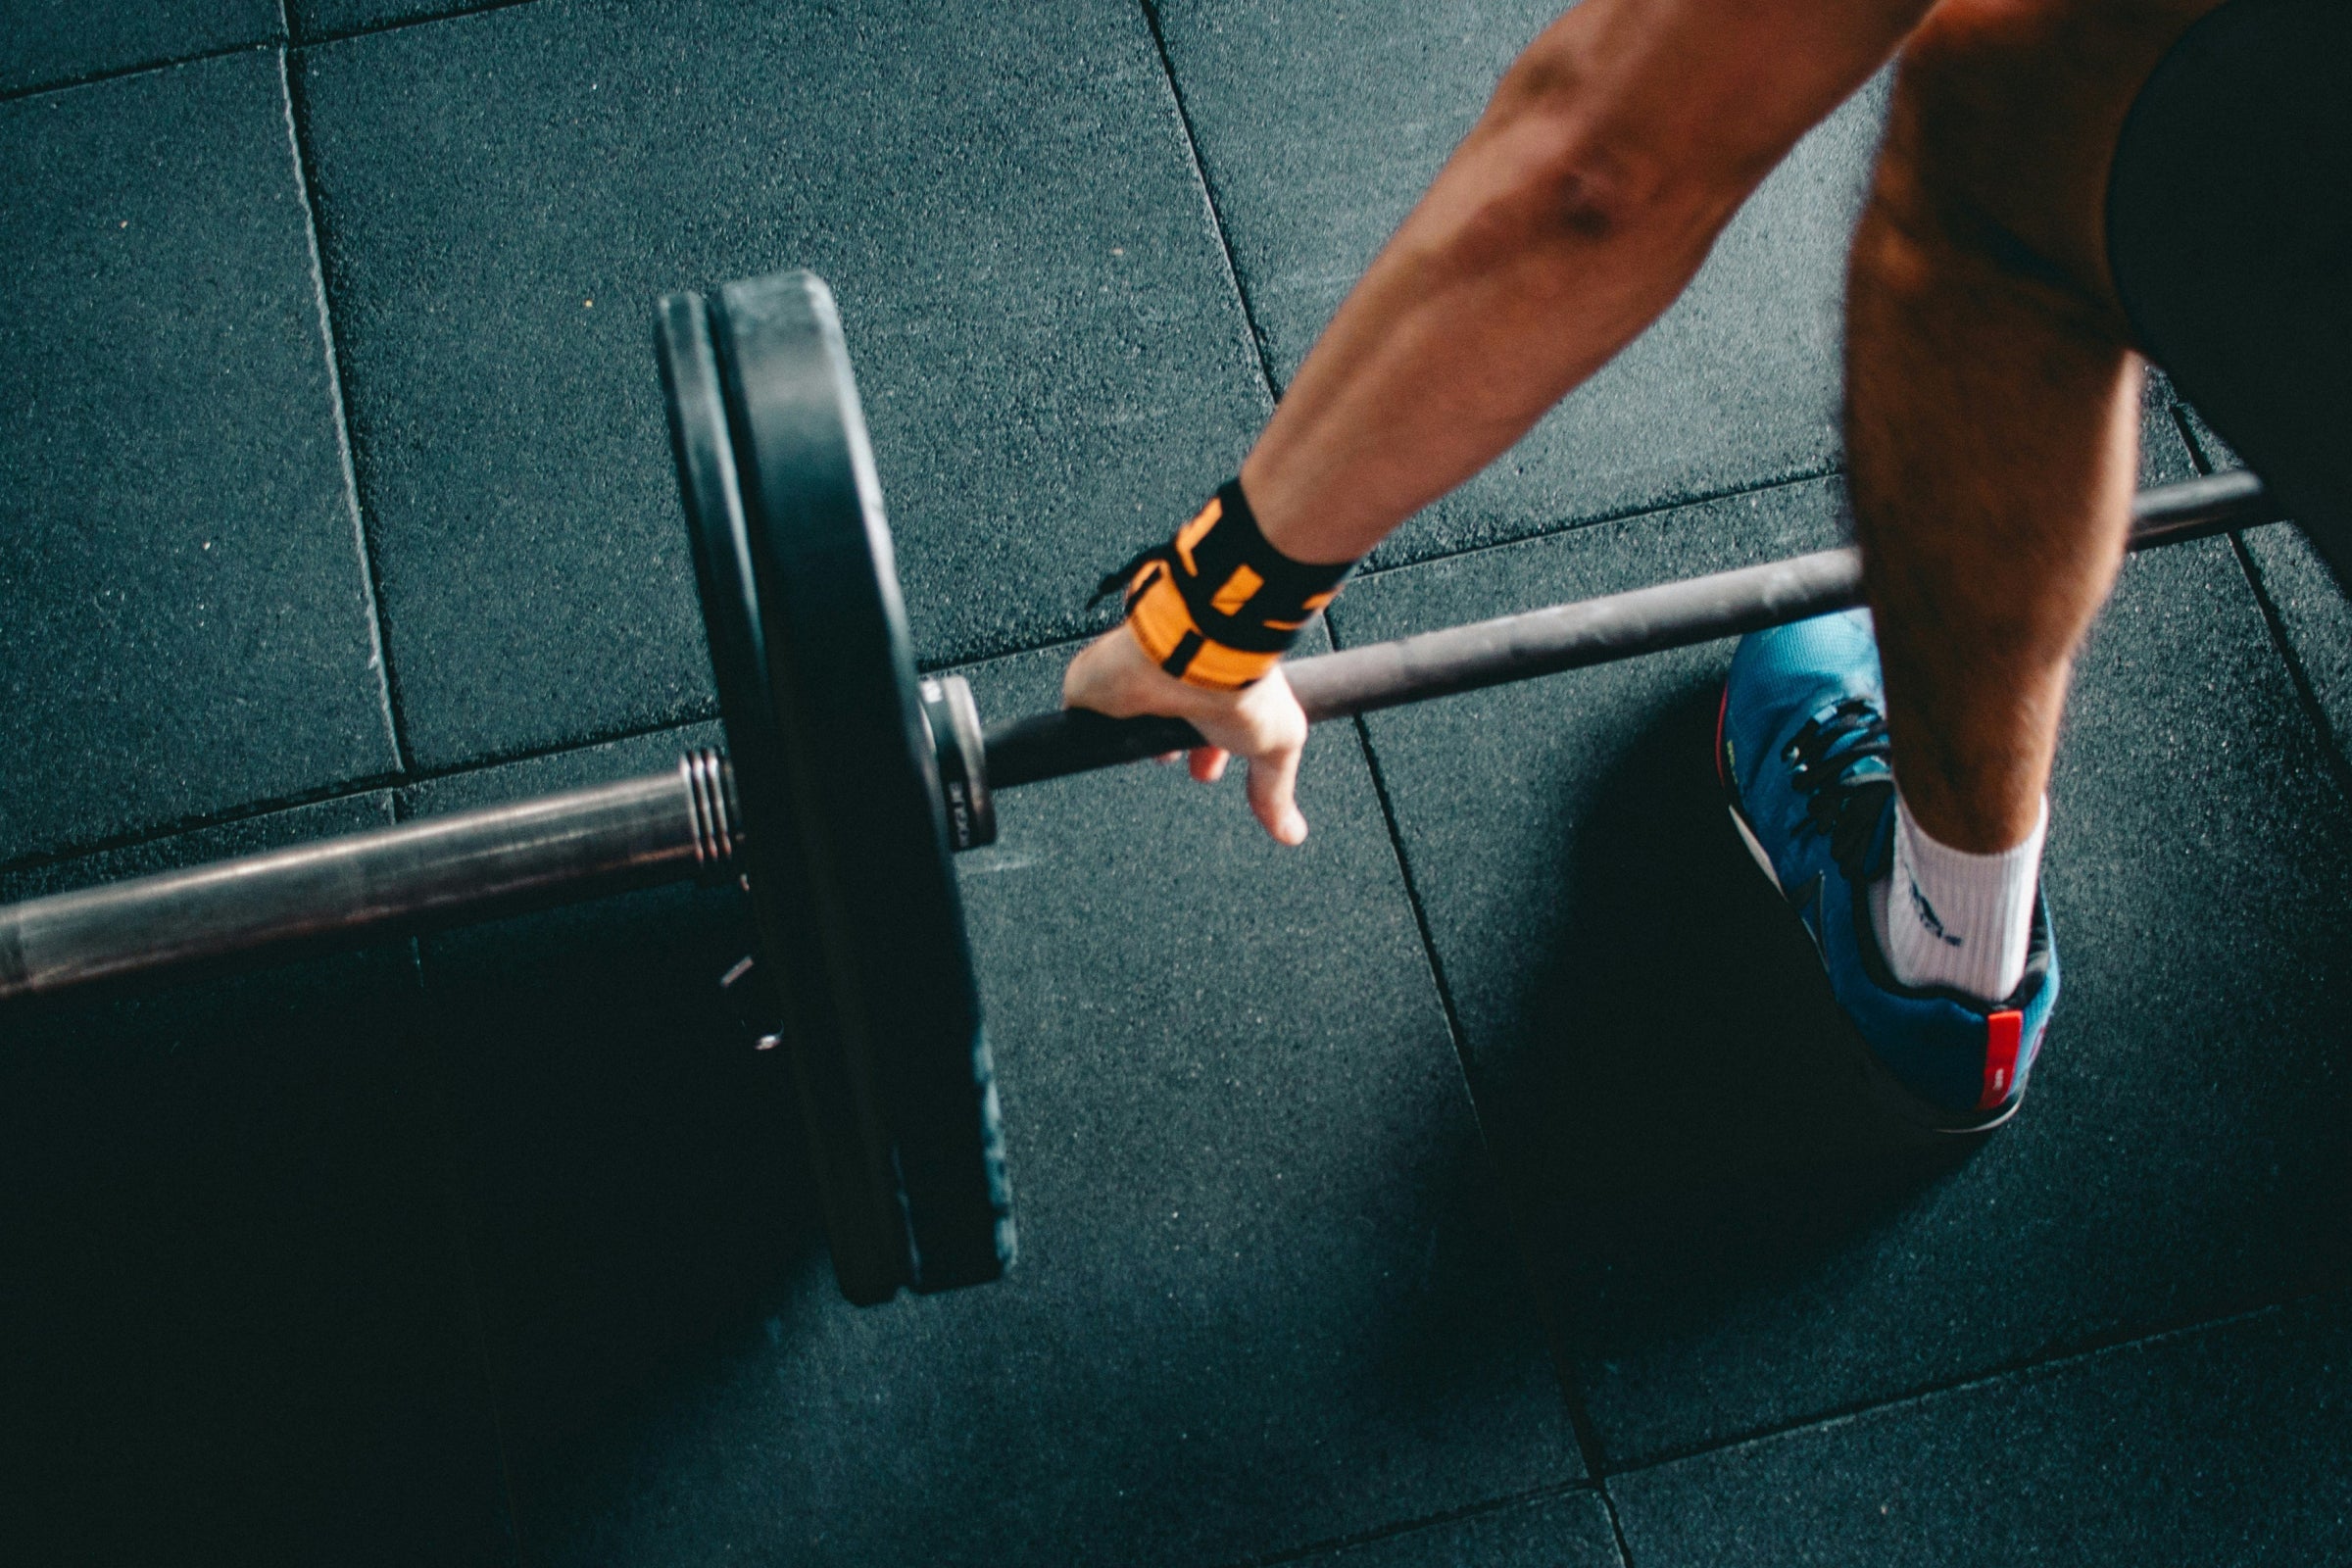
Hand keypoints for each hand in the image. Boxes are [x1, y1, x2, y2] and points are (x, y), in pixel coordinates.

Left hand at [1061, 624, 1310, 844]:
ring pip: (1120, 719)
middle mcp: (1173, 686)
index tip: (1204, 774)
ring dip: (1128, 739)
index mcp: (1217, 692)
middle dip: (1167, 748)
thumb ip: (1276, 790)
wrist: (1193, 656)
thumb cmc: (1240, 686)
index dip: (1206, 754)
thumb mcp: (1277, 743)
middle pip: (1162, 723)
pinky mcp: (1094, 687)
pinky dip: (1088, 730)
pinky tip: (1091, 744)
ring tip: (1135, 758)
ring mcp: (1132, 685)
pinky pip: (1081, 713)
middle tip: (1170, 762)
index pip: (1206, 727)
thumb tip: (1292, 833)